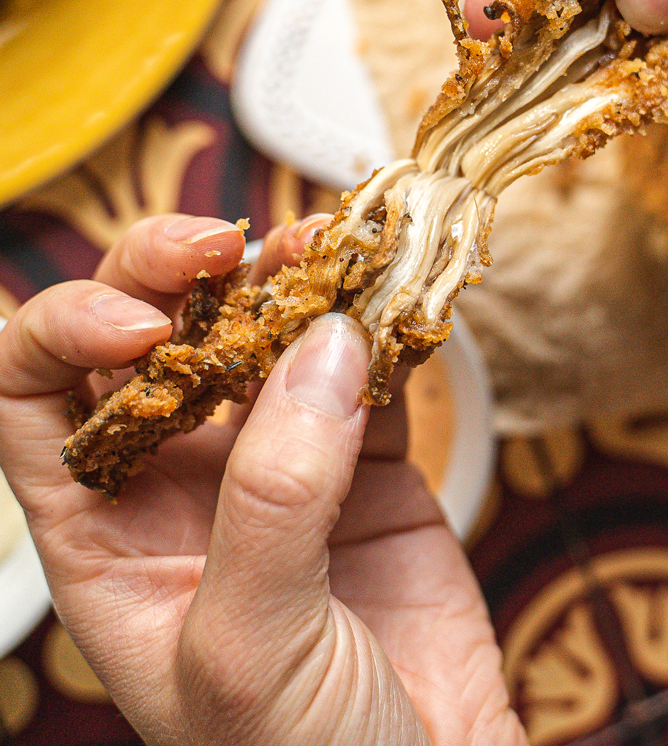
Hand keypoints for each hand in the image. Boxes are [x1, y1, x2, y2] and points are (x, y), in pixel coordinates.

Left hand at [0, 215, 524, 745]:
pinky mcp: (369, 463)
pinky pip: (368, 369)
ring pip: (266, 334)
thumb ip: (272, 498)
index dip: (66, 330)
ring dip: (294, 280)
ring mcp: (281, 465)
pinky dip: (384, 326)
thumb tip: (322, 348)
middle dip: (179, 274)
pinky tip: (398, 302)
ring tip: (335, 253)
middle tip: (234, 246)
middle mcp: (183, 483)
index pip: (34, 396)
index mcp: (105, 534)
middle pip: (150, 335)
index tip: (147, 319)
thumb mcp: (246, 652)